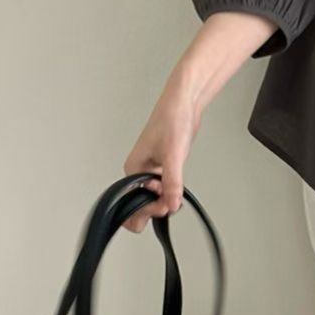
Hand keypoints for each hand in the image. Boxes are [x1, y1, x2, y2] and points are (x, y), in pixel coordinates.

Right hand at [120, 84, 202, 232]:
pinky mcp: (163, 168)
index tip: (165, 205)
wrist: (184, 104)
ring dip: (164, 200)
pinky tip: (177, 186)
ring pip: (153, 199)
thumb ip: (172, 182)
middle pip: (140, 206)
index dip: (148, 210)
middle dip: (156, 207)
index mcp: (133, 170)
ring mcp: (150, 171)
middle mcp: (139, 172)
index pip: (131, 205)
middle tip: (171, 201)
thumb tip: (172, 204)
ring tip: (175, 191)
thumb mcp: (173, 155)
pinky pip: (163, 190)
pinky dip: (170, 192)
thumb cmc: (171, 120)